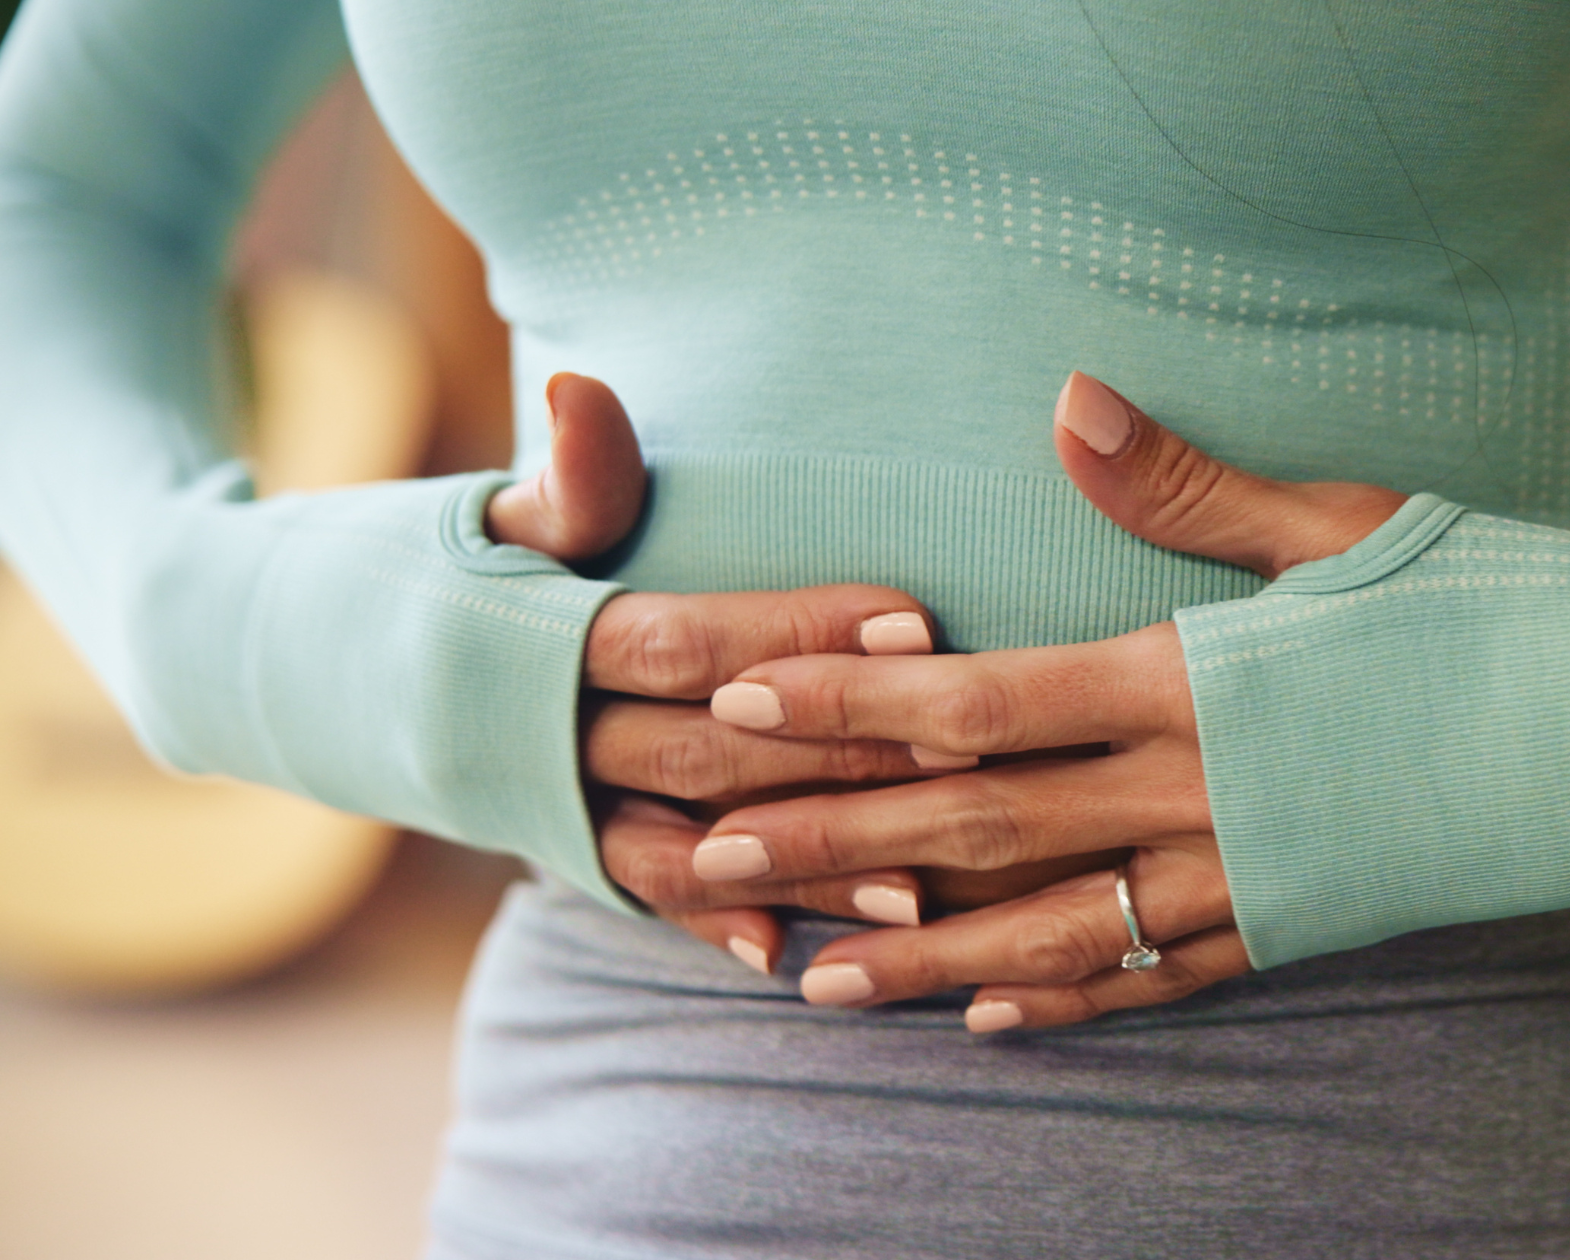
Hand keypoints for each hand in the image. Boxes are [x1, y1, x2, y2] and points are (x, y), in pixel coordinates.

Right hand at [486, 374, 951, 972]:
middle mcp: (555, 734)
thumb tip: (580, 391)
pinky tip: (788, 953)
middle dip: (837, 755)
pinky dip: (712, 922)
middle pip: (711, 749)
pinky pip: (647, 897)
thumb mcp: (506, 519)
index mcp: (549, 638)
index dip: (796, 633)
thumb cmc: (470, 571)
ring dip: (801, 868)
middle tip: (967, 754)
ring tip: (918, 893)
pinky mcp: (571, 856)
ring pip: (694, 840)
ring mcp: (562, 807)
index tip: (918, 624)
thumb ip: (569, 481)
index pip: (687, 639)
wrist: (345, 673)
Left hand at [700, 372, 1406, 1026]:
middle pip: (977, 826)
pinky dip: (1071, 998)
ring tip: (810, 983)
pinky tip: (996, 1016)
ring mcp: (1244, 876)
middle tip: (707, 860)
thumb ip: (1188, 490)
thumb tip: (1067, 407)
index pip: (981, 699)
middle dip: (836, 845)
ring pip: (1048, 928)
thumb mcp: (1345, 525)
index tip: (745, 707)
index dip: (851, 707)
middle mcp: (1196, 792)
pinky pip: (1159, 977)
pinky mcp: (1295, 925)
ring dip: (919, 959)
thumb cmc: (1496, 603)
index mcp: (1191, 678)